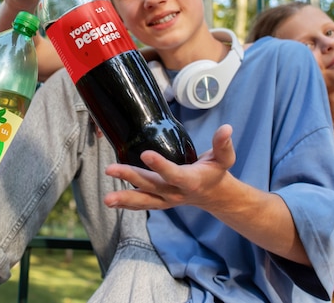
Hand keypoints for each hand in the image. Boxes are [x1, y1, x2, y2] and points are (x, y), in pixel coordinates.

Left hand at [103, 124, 234, 209]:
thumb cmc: (216, 172)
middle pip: (151, 185)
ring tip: (106, 199)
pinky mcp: (159, 202)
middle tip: (110, 169)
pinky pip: (141, 204)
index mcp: (190, 180)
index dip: (160, 165)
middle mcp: (175, 192)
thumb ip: (223, 144)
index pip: (173, 173)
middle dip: (130, 177)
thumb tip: (227, 128)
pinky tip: (111, 202)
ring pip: (143, 200)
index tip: (145, 154)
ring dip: (124, 198)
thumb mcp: (224, 159)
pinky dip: (126, 204)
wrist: (214, 196)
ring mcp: (166, 200)